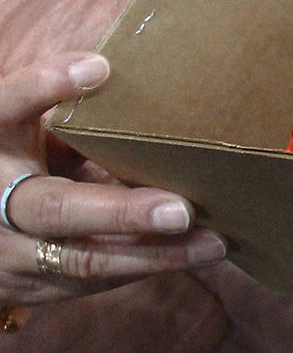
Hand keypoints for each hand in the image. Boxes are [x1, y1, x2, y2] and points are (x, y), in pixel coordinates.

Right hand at [1, 53, 224, 312]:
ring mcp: (13, 256)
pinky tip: (193, 255)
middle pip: (56, 209)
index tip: (98, 68)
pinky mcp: (36, 286)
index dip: (45, 87)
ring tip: (212, 242)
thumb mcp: (12, 120)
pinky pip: (94, 278)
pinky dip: (144, 265)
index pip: (8, 108)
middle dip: (120, 212)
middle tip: (183, 210)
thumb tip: (100, 65)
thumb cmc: (3, 156)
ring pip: (83, 260)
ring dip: (151, 254)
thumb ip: (46, 90)